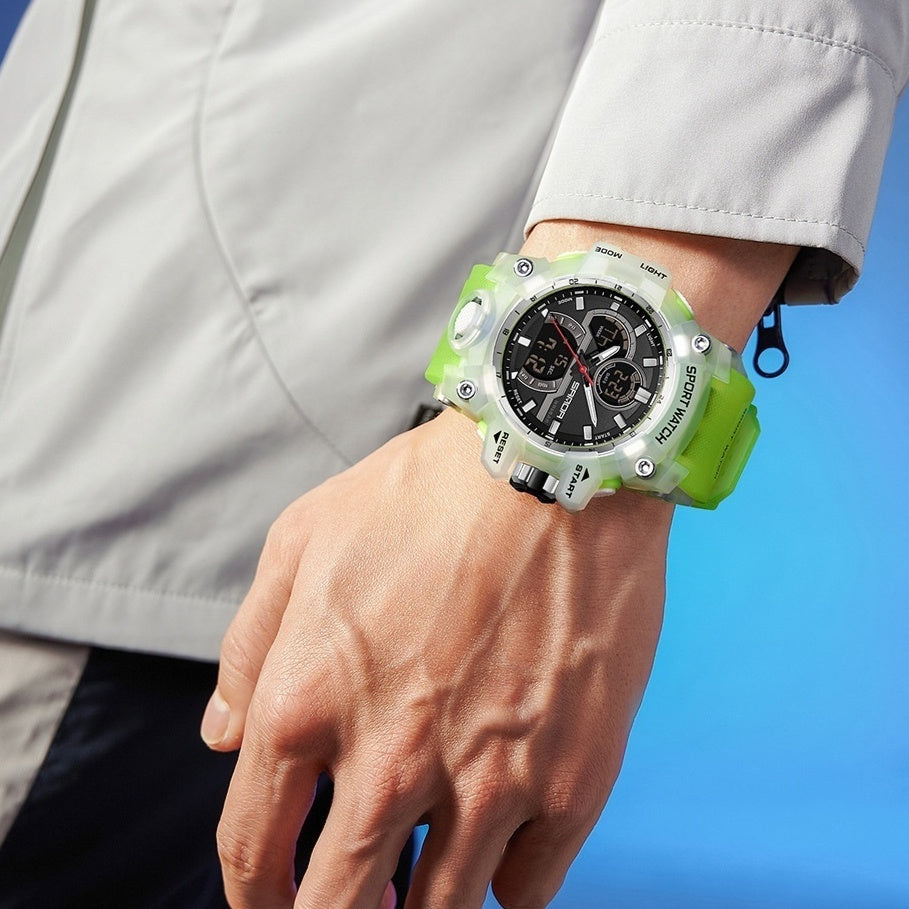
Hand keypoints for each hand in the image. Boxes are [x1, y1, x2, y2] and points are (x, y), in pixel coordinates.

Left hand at [203, 408, 670, 907]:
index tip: (268, 905)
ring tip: (420, 887)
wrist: (555, 462)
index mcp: (307, 703)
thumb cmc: (428, 493)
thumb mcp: (303, 540)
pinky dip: (506, 880)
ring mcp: (489, 779)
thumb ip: (248, 650)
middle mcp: (390, 759)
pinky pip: (528, 889)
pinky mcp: (573, 779)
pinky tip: (500, 843)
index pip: (251, 854)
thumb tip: (226, 739)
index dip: (251, 899)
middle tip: (345, 908)